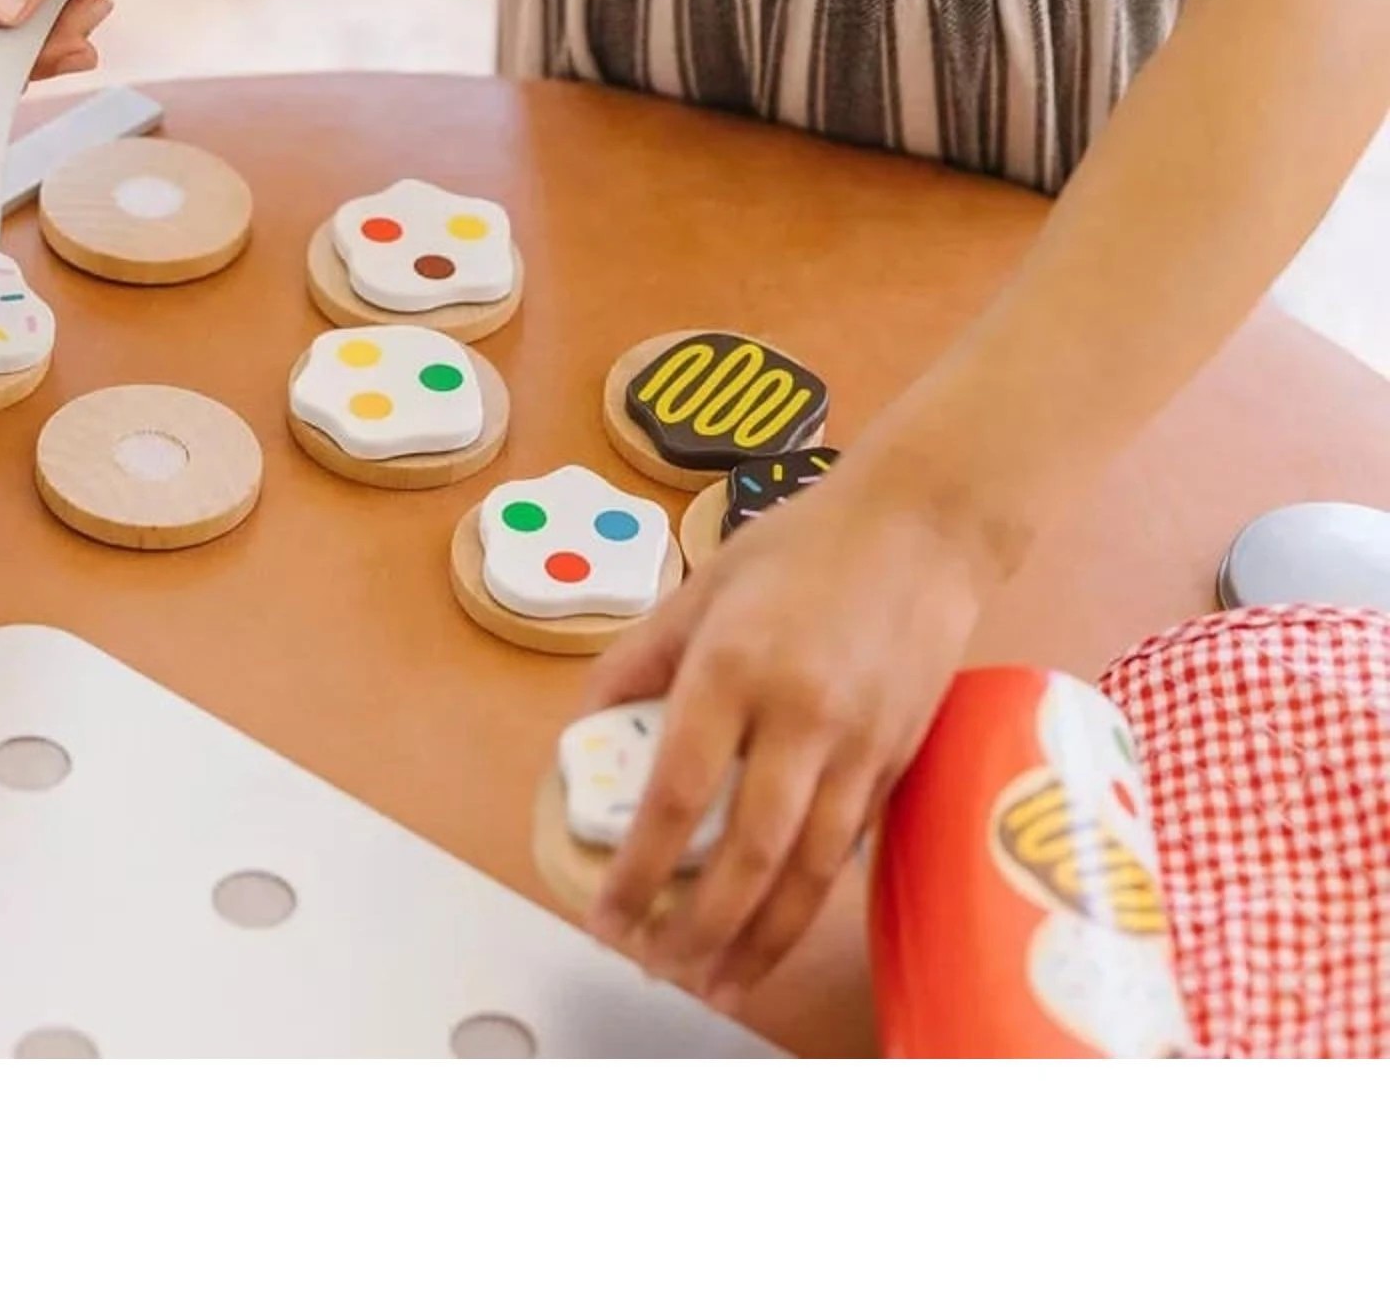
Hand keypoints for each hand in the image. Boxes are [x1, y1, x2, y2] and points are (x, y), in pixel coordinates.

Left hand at [583, 473, 989, 1006]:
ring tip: (718, 984)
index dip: (639, 867)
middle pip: (748, 853)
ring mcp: (858, 745)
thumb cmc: (802, 546)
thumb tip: (588, 728)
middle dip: (699, 928)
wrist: (924, 526)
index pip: (678, 792)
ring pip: (809, 871)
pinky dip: (810, 902)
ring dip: (760, 941)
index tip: (606, 914)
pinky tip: (777, 931)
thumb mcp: (701, 585)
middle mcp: (799, 716)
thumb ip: (642, 658)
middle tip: (656, 966)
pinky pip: (849, 850)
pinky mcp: (898, 761)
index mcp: (734, 668)